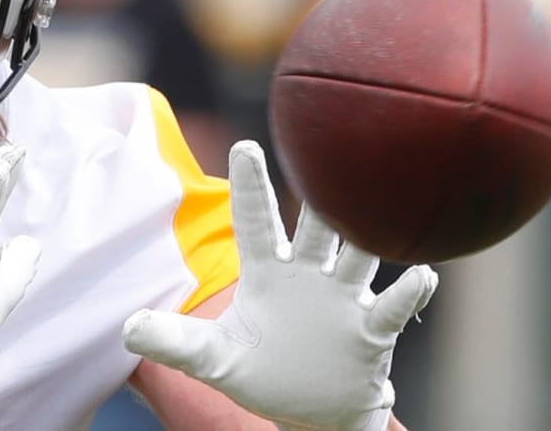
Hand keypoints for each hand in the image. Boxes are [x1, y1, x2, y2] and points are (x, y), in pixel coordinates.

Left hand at [123, 141, 437, 430]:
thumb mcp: (213, 358)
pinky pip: (391, 308)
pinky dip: (407, 293)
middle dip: (317, 196)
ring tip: (376, 202)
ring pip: (357, 256)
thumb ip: (174, 341)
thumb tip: (127, 328)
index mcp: (266, 271)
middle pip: (313, 227)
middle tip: (323, 154)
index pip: (255, 220)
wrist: (313, 414)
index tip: (245, 145)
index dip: (250, 186)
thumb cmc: (262, 374)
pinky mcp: (369, 331)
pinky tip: (424, 274)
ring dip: (366, 234)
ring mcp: (341, 298)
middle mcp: (306, 274)